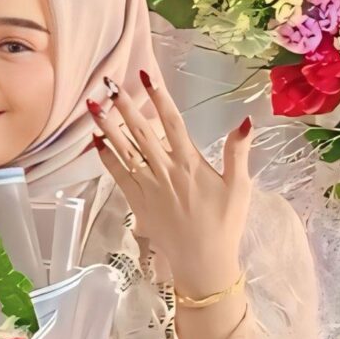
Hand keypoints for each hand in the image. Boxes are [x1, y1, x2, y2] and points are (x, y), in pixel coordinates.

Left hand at [89, 69, 252, 300]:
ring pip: (125, 150)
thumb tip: (246, 120)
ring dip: (108, 126)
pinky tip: (96, 140)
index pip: (172, 122)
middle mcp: (166, 171)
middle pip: (141, 131)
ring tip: (93, 105)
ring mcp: (148, 187)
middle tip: (108, 82)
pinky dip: (106, 157)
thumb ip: (238, 153)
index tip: (146, 76)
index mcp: (191, 164)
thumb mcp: (240, 187)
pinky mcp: (137, 203)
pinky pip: (118, 175)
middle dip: (124, 105)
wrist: (203, 262)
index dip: (159, 98)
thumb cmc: (225, 224)